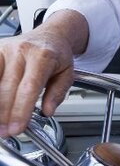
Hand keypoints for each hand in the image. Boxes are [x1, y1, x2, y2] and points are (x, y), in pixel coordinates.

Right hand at [0, 21, 79, 136]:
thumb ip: (58, 93)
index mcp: (43, 56)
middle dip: (5, 115)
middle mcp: (21, 51)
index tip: (17, 128)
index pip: (29, 88)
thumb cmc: (57, 54)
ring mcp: (4, 50)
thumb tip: (47, 111)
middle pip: (7, 89)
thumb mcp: (67, 73)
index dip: (21, 111)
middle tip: (5, 132)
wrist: (51, 34)